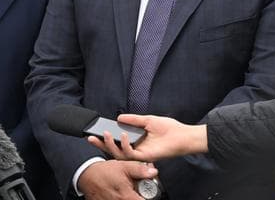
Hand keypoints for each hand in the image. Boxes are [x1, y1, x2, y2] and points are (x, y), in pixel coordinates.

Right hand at [76, 160, 158, 199]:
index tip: (145, 191)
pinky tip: (116, 192)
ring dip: (128, 196)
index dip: (146, 196)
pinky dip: (119, 197)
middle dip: (137, 195)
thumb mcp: (123, 166)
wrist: (85, 175)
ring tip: (124, 190)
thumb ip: (139, 170)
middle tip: (134, 189)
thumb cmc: (102, 172)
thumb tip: (153, 172)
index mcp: (127, 197)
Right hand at [87, 114, 207, 161]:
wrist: (183, 135)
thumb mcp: (147, 120)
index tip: (95, 131)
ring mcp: (140, 153)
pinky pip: (130, 154)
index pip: (117, 141)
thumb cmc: (169, 128)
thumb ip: (133, 120)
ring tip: (106, 134)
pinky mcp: (146, 156)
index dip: (105, 138)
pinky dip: (125, 145)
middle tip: (91, 138)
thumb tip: (119, 117)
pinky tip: (123, 136)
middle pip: (114, 149)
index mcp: (136, 140)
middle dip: (101, 145)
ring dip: (111, 145)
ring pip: (119, 154)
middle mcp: (136, 148)